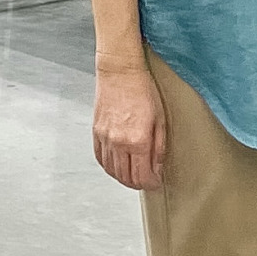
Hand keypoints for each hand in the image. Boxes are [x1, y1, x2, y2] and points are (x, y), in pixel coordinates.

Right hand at [93, 62, 167, 188]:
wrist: (120, 72)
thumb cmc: (143, 89)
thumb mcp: (160, 119)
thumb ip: (159, 147)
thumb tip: (158, 167)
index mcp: (138, 140)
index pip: (142, 176)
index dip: (151, 183)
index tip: (156, 183)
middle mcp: (119, 143)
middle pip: (126, 177)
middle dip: (138, 184)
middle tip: (146, 181)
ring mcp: (105, 139)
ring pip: (112, 171)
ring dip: (123, 178)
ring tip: (133, 177)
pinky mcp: (96, 133)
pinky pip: (100, 158)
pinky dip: (109, 167)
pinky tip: (116, 166)